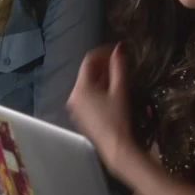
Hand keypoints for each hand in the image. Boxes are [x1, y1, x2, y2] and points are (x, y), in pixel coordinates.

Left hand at [68, 45, 138, 171]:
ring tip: (118, 77)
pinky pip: (87, 96)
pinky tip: (111, 93)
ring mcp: (75, 108)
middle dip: (103, 65)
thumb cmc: (118, 118)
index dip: (104, 52)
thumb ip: (119, 66)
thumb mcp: (120, 90)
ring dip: (102, 77)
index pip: (89, 60)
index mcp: (80, 87)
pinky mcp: (80, 117)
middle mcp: (73, 96)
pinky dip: (98, 90)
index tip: (118, 52)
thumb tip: (120, 47)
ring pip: (87, 84)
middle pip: (87, 72)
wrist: (116, 147)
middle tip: (120, 63)